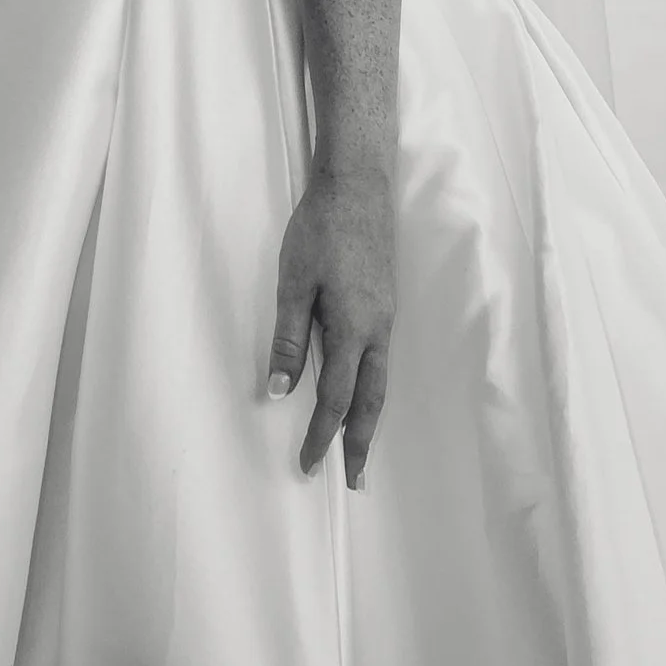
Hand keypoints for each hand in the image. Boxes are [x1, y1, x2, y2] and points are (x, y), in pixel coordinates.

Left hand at [268, 167, 394, 484]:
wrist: (358, 184)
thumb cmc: (321, 228)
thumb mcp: (294, 282)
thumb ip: (289, 338)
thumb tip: (280, 391)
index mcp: (353, 329)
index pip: (338, 399)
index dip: (323, 436)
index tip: (310, 465)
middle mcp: (377, 330)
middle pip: (373, 401)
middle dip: (361, 444)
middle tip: (353, 481)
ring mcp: (386, 317)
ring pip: (382, 382)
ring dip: (371, 420)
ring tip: (360, 449)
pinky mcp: (385, 303)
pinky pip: (382, 360)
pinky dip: (374, 389)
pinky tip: (364, 393)